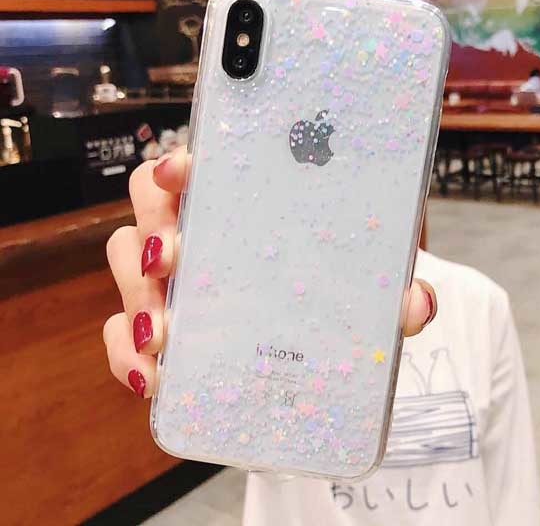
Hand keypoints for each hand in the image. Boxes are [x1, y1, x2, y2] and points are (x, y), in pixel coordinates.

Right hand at [104, 146, 437, 397]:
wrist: (323, 341)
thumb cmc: (336, 286)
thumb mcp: (365, 280)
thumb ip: (391, 286)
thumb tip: (415, 302)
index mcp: (241, 201)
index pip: (195, 166)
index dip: (179, 164)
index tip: (185, 170)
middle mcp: (199, 229)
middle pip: (147, 208)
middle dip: (151, 230)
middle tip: (170, 262)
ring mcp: (174, 278)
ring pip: (125, 264)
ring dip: (134, 296)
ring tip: (161, 335)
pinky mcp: (163, 326)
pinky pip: (122, 332)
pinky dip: (125, 353)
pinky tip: (151, 377)